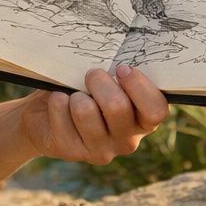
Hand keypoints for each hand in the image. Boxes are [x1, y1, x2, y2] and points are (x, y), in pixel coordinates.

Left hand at [18, 65, 169, 164]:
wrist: (50, 114)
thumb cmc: (87, 89)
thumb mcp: (108, 81)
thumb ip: (120, 74)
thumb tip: (122, 54)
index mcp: (143, 121)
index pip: (155, 110)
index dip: (138, 86)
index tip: (121, 69)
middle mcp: (127, 140)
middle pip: (117, 107)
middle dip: (98, 81)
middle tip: (91, 76)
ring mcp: (100, 150)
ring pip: (85, 111)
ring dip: (76, 94)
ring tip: (75, 96)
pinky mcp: (72, 151)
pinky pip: (62, 113)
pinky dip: (57, 100)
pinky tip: (60, 104)